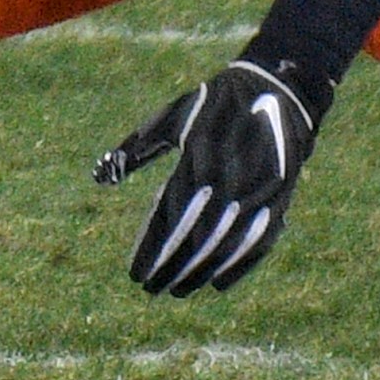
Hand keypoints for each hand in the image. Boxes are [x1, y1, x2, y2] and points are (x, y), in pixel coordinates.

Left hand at [95, 60, 319, 295]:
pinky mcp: (279, 199)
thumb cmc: (212, 106)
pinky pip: (257, 243)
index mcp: (196, 159)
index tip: (134, 274)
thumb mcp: (171, 119)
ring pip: (224, 246)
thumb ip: (135, 149)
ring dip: (198, 273)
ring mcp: (256, 191)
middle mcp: (227, 179)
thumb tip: (99, 177)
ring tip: (177, 290)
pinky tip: (216, 284)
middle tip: (150, 289)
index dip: (150, 250)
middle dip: (169, 268)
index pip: (168, 218)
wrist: (278, 89)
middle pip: (193, 239)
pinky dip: (237, 268)